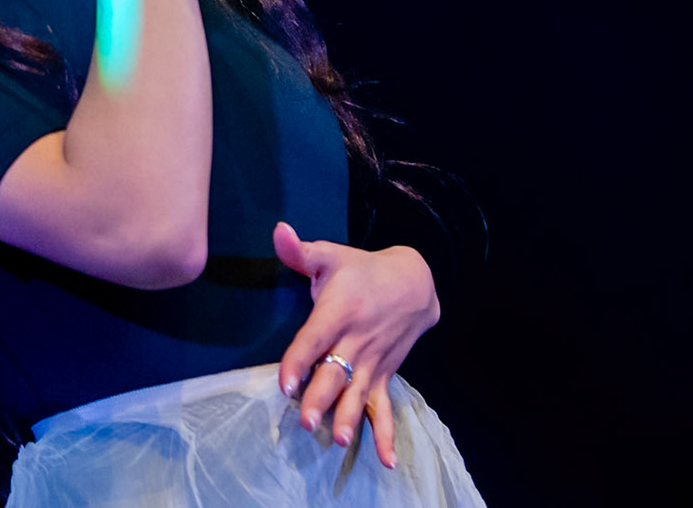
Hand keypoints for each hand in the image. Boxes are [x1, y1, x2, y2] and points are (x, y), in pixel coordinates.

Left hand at [274, 221, 439, 469]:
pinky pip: (386, 409)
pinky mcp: (384, 376)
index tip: (285, 381)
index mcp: (339, 311)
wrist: (415, 283)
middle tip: (306, 421)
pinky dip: (388, 435)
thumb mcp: (332, 255)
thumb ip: (300, 251)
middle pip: (336, 373)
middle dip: (321, 398)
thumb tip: (277, 230)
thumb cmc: (362, 270)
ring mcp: (372, 363)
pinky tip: (387, 461)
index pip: (315, 338)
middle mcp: (356, 341)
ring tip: (340, 440)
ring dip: (350, 418)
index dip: (299, 360)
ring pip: (359, 395)